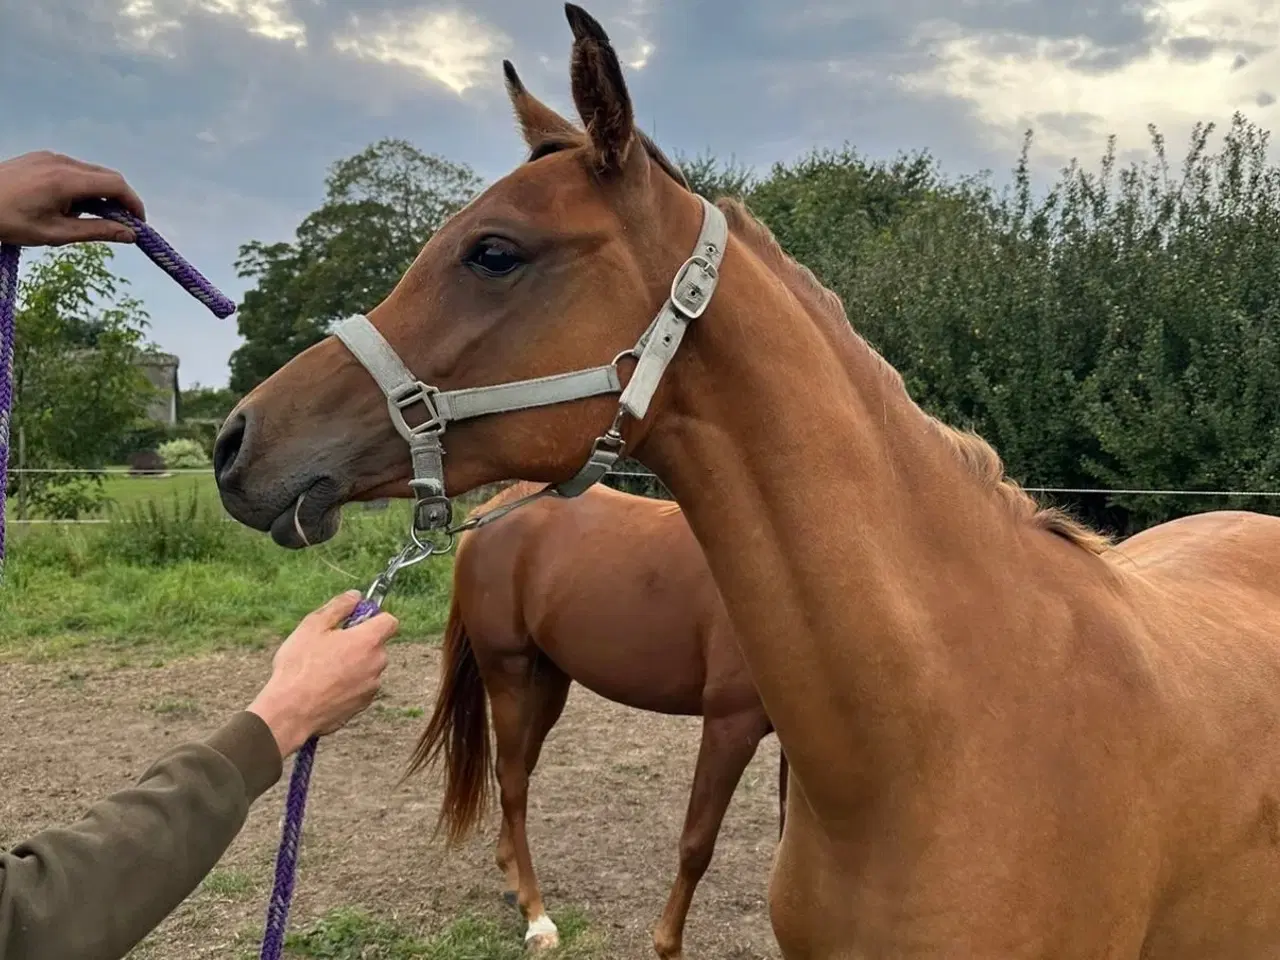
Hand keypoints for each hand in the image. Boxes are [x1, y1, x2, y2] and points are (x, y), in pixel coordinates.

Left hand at [0, 151, 145, 246]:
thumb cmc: (9, 222)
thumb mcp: (55, 233)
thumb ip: (96, 231)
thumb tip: (130, 235)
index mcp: (66, 180)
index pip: (116, 185)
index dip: (133, 204)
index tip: (138, 225)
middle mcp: (62, 162)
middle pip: (107, 176)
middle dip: (119, 200)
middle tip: (120, 225)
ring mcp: (50, 156)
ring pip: (91, 172)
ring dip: (101, 194)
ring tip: (90, 218)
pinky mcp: (41, 157)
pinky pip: (74, 169)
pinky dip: (84, 186)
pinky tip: (71, 205)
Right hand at [247, 591, 397, 757]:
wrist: (291, 712)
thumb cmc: (299, 666)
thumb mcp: (313, 626)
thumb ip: (339, 607)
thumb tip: (356, 596)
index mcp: (369, 641)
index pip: (390, 621)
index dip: (374, 617)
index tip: (354, 621)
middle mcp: (377, 663)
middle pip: (376, 645)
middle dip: (358, 643)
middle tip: (329, 646)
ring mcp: (371, 687)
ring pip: (367, 667)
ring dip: (353, 665)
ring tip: (322, 670)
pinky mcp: (362, 705)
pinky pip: (360, 687)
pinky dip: (348, 685)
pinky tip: (324, 688)